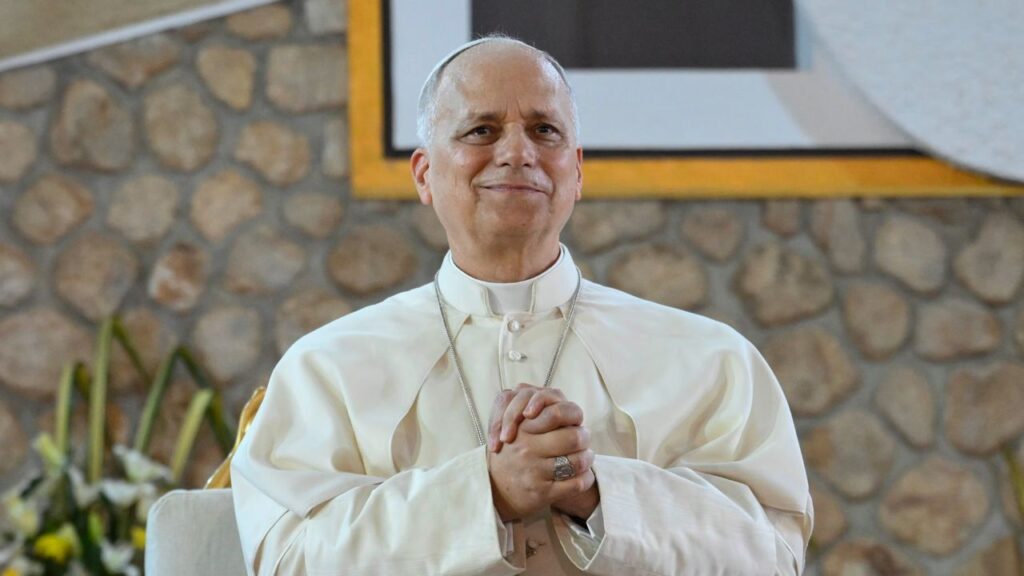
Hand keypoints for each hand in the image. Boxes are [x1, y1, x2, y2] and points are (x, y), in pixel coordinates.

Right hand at [485, 385, 596, 520]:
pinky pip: (577, 483)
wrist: (494, 489)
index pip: (559, 413)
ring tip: (584, 456)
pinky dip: (586, 478)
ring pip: (578, 461)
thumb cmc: (511, 452)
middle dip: (584, 437)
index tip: (573, 421)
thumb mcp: (516, 425)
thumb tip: (558, 403)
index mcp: (523, 428)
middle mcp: (527, 448)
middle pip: (574, 437)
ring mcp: (534, 471)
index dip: (573, 416)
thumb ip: (536, 408)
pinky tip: (583, 474)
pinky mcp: (542, 493)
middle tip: (583, 439)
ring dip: (587, 458)